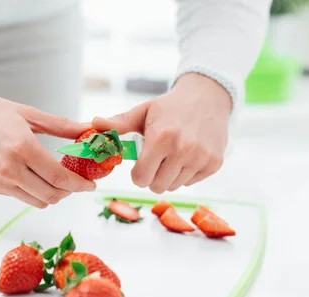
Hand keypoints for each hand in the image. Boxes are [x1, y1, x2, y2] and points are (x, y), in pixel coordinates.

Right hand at [0, 87, 95, 207]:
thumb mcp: (26, 113)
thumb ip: (60, 126)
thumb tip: (87, 129)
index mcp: (21, 147)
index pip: (58, 177)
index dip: (79, 185)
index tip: (90, 184)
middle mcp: (9, 169)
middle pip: (51, 195)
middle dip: (69, 192)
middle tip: (77, 182)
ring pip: (37, 201)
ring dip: (53, 194)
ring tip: (58, 180)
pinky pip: (21, 197)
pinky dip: (34, 191)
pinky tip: (36, 177)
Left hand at [93, 73, 230, 192]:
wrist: (207, 97)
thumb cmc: (169, 107)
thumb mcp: (142, 112)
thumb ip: (118, 123)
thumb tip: (94, 124)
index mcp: (162, 138)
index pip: (141, 178)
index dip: (137, 174)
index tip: (140, 164)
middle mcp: (184, 150)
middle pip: (157, 187)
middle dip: (152, 176)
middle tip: (155, 160)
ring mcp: (202, 158)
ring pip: (174, 186)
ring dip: (169, 176)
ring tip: (171, 155)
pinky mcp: (215, 163)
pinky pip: (191, 182)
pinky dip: (186, 174)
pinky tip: (187, 156)